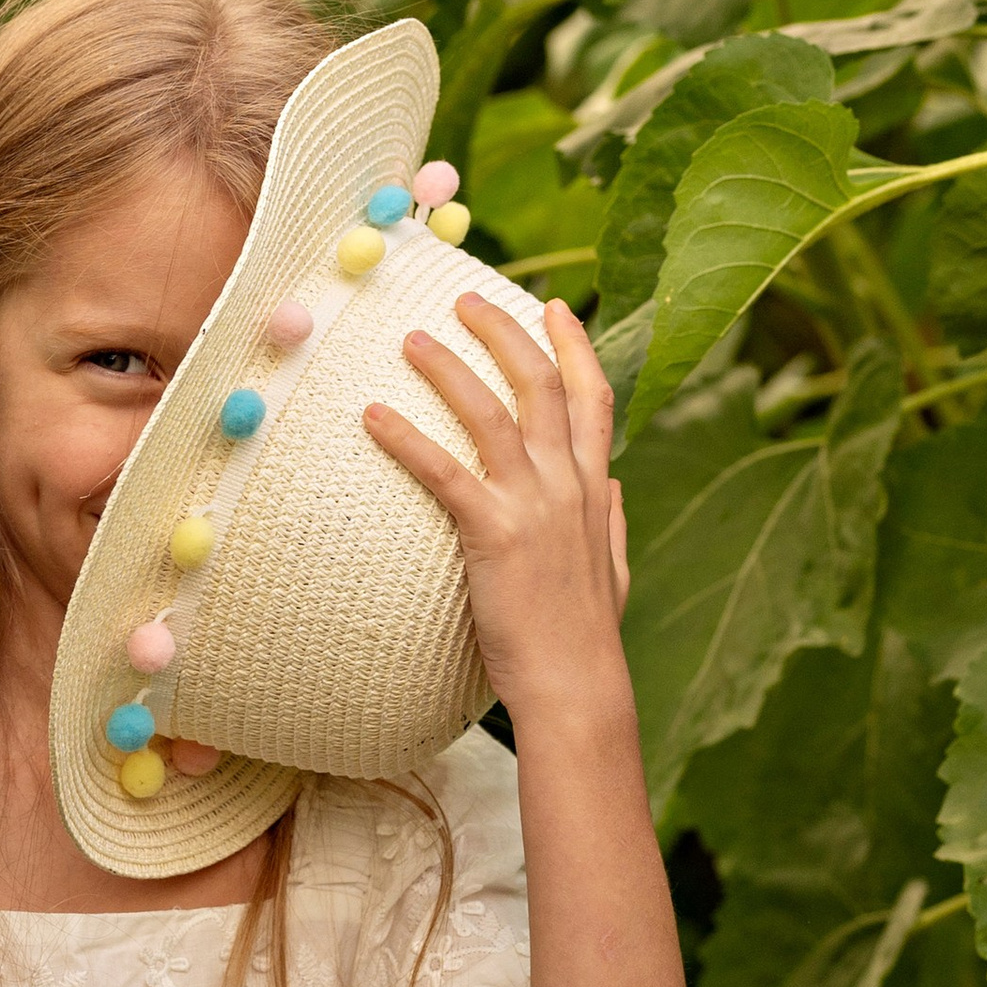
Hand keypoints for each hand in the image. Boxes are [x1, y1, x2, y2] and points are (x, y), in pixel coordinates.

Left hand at [363, 292, 630, 723]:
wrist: (577, 687)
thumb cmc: (586, 636)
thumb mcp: (612, 568)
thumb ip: (611, 520)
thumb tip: (615, 482)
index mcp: (595, 490)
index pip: (593, 398)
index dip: (574, 346)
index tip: (553, 306)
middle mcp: (569, 486)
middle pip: (540, 386)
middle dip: (504, 333)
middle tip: (464, 299)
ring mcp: (534, 506)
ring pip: (491, 414)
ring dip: (449, 369)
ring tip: (410, 339)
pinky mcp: (494, 533)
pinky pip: (444, 471)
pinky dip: (407, 438)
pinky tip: (371, 416)